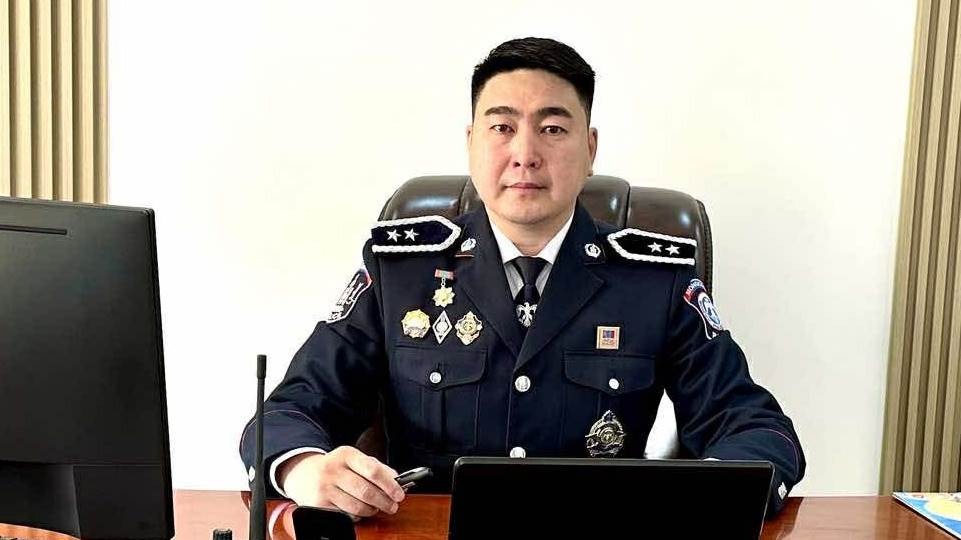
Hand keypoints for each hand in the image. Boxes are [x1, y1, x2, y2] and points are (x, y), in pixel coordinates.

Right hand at [277, 446, 405, 517]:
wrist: (303, 473)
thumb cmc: (336, 467)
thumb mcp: (354, 460)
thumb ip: (376, 467)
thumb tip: (397, 480)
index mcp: (346, 454)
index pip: (373, 470)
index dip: (389, 485)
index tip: (400, 494)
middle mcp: (333, 469)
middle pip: (366, 491)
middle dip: (384, 501)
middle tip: (392, 506)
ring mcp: (324, 488)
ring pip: (357, 506)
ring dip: (372, 510)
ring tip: (375, 508)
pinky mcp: (318, 504)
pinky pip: (346, 516)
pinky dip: (357, 516)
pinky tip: (358, 510)